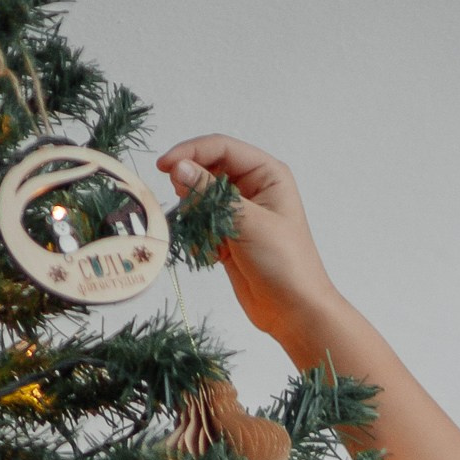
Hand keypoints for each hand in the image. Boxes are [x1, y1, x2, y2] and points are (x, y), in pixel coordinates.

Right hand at [157, 136, 340, 365]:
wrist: (295, 312)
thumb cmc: (285, 264)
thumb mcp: (247, 221)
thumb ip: (210, 193)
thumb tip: (178, 167)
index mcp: (267, 174)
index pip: (221, 147)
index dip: (190, 152)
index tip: (164, 166)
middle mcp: (253, 187)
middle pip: (207, 170)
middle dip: (191, 187)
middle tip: (186, 205)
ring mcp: (240, 212)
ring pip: (201, 198)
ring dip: (195, 216)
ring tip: (206, 237)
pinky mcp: (229, 235)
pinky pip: (202, 224)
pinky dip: (200, 236)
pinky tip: (212, 255)